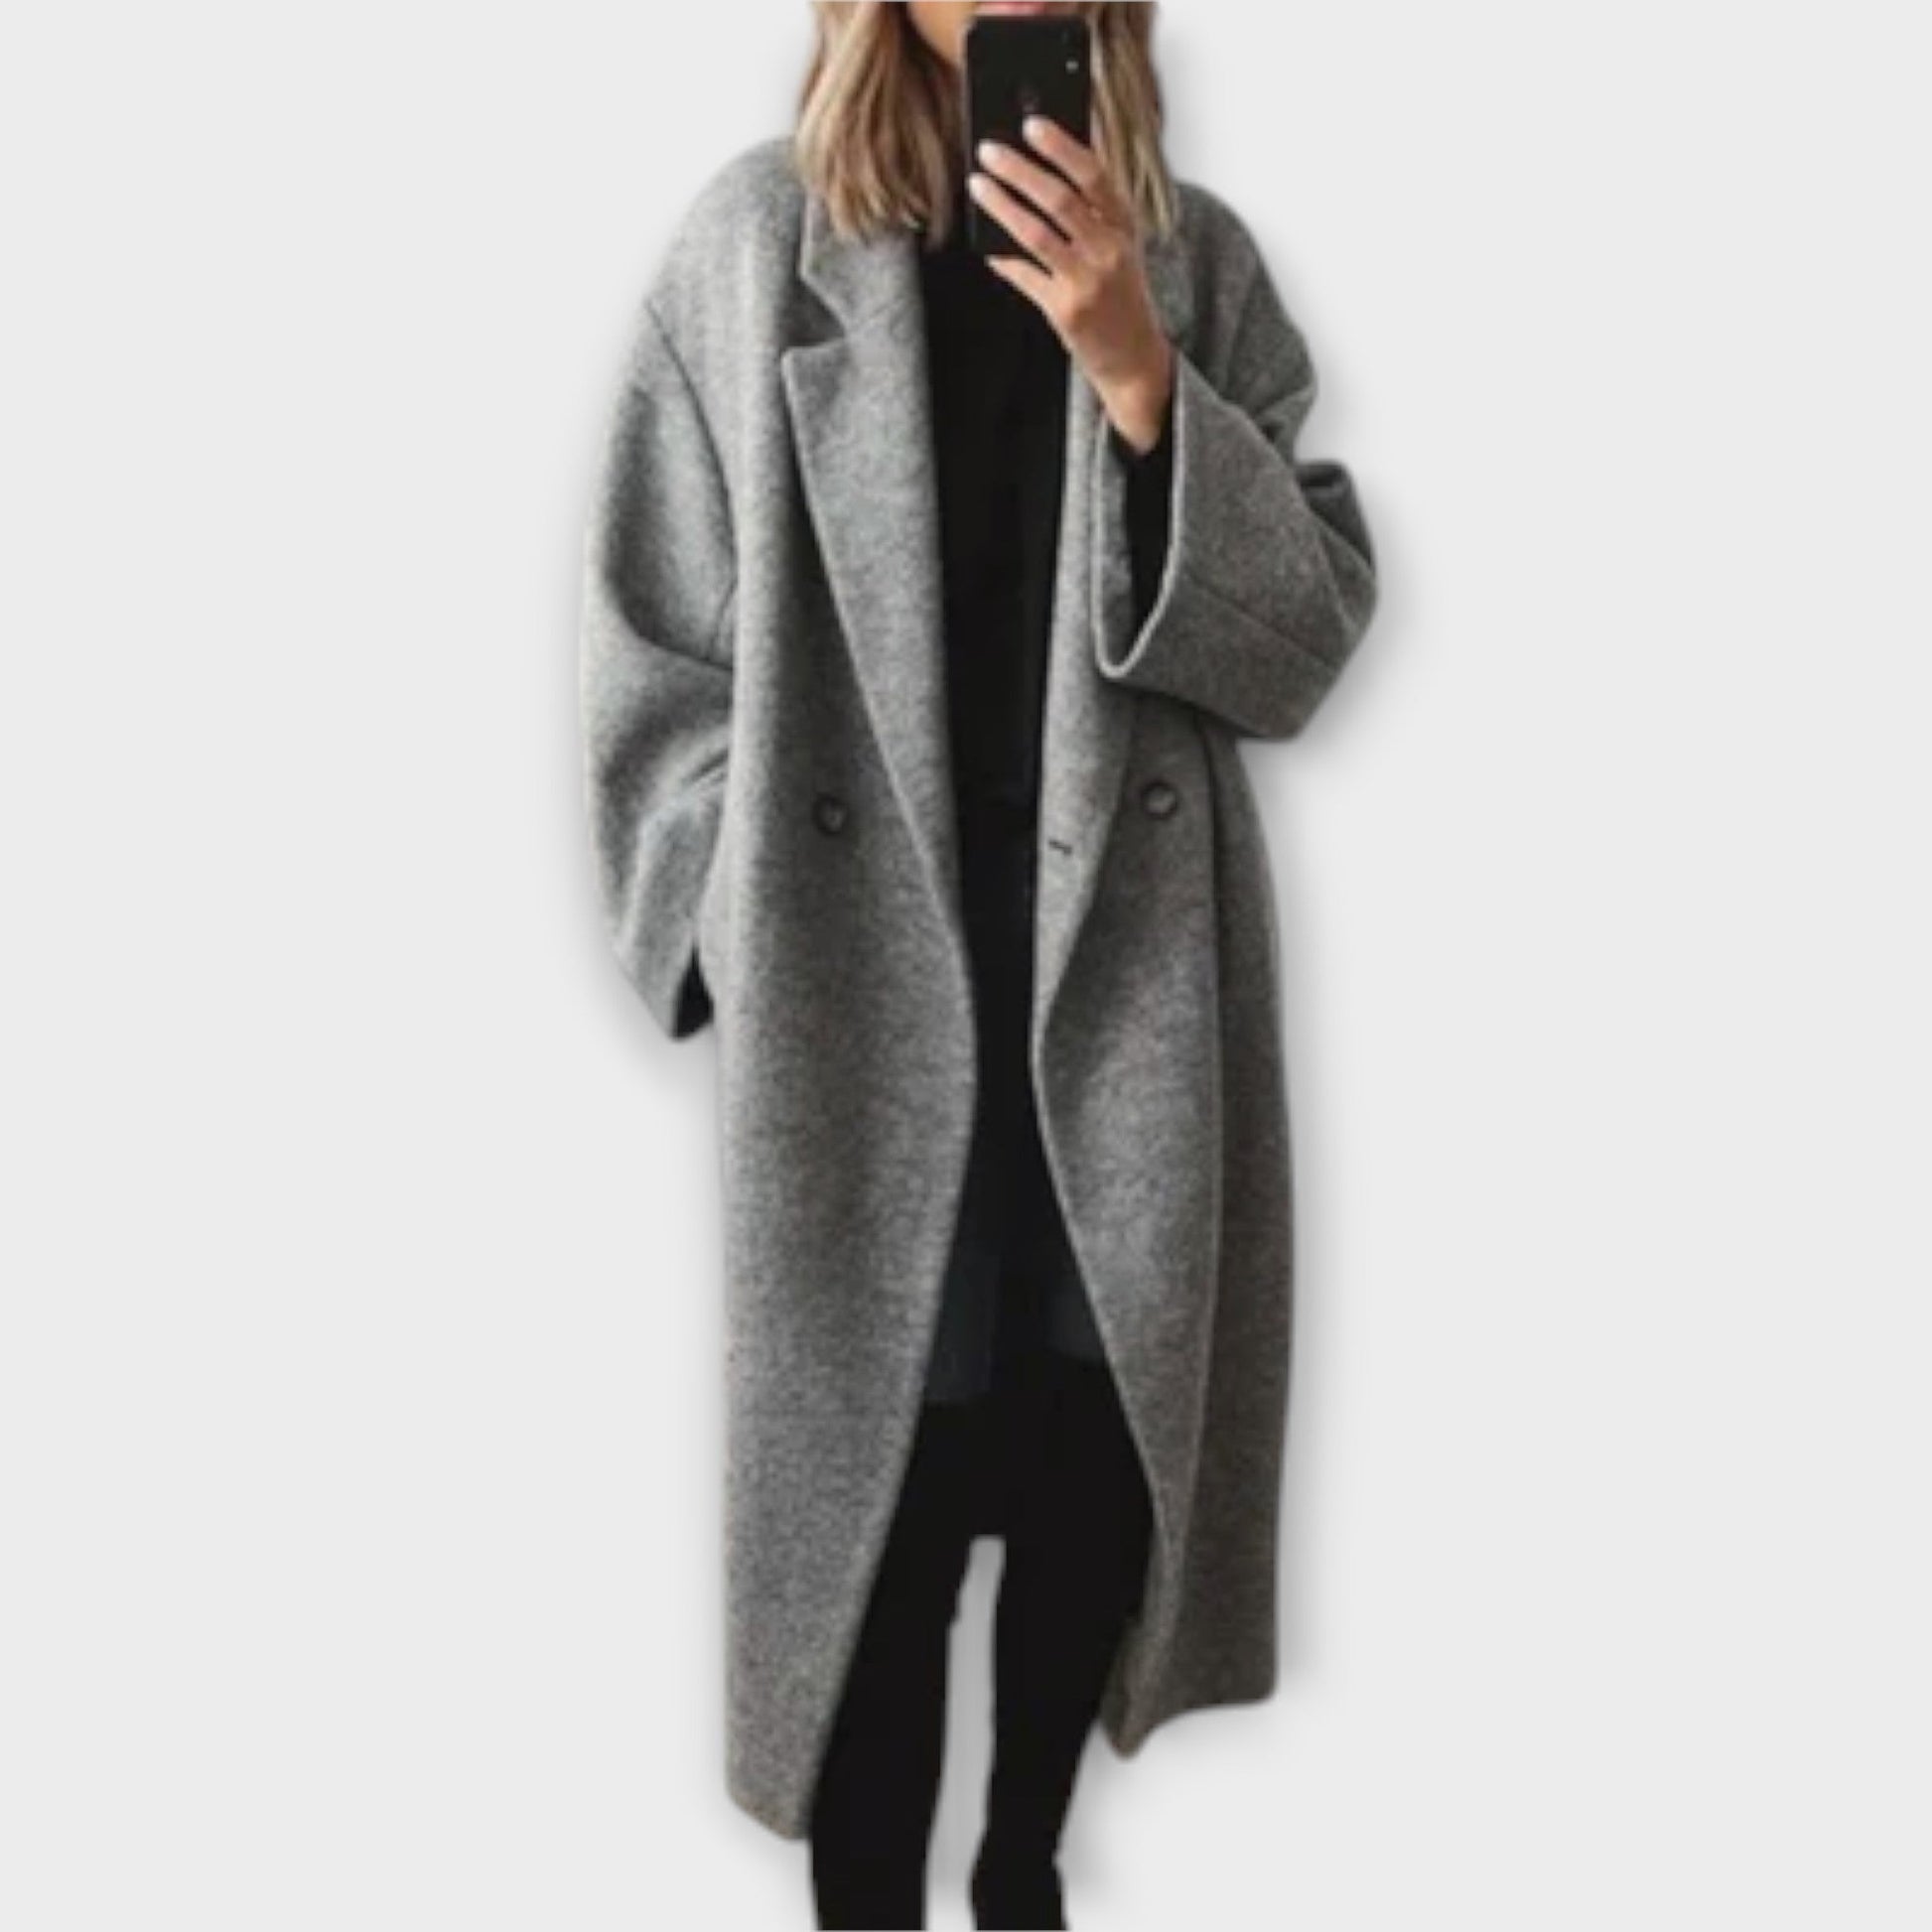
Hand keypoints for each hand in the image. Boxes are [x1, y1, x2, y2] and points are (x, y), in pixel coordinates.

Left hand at [969, 114, 1175, 455]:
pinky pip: (1025, 275)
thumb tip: (1041, 168)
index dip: (1061, 146)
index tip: (1032, 123)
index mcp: (1125, 226)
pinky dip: (1002, 258)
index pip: (1094, 175)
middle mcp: (1110, 250)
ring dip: (1002, 205)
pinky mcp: (1066, 311)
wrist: (1134, 358)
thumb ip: (1091, 211)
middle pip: (1060, 199)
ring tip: (977, 185)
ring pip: (1036, 234)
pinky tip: (986, 245)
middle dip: (1020, 170)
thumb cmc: (1119, 294)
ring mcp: (1088, 282)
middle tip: (989, 149)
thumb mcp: (1119, 247)